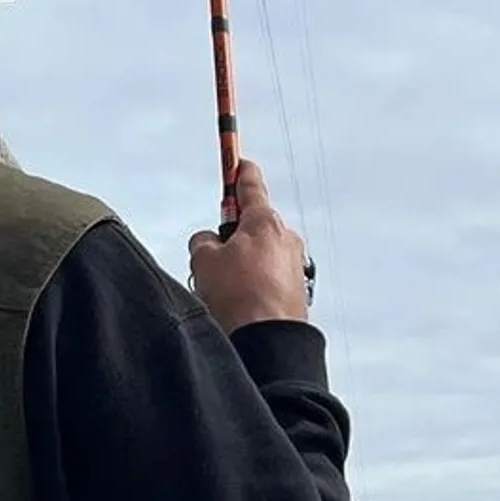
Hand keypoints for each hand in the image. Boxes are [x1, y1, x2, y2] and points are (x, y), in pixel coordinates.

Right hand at [188, 160, 310, 332]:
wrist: (268, 340)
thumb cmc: (239, 297)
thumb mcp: (203, 259)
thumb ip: (203, 240)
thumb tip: (210, 242)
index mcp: (265, 223)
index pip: (250, 186)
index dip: (239, 172)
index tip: (238, 160)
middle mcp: (286, 240)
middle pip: (251, 227)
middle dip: (230, 239)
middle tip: (212, 261)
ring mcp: (295, 265)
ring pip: (258, 256)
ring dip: (240, 266)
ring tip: (226, 292)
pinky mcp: (297, 289)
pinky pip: (267, 278)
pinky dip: (252, 285)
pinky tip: (241, 304)